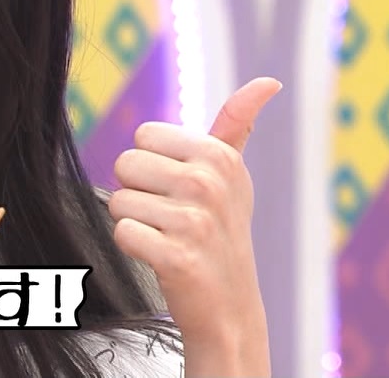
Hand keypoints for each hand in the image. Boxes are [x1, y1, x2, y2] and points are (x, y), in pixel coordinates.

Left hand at [108, 77, 279, 375]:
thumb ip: (237, 124)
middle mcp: (209, 183)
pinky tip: (162, 258)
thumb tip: (269, 81)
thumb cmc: (221, 231)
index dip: (153, 165)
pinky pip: (121, 232)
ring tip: (168, 238)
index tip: (180, 191)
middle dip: (140, 192)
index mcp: (220, 156)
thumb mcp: (232, 175)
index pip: (144, 135)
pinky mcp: (176, 257)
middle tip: (171, 218)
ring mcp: (194, 221)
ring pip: (119, 200)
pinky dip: (133, 248)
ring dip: (136, 223)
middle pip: (126, 163)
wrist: (229, 306)